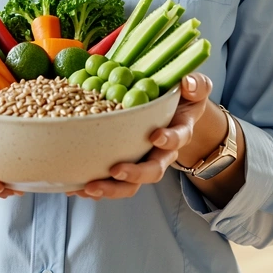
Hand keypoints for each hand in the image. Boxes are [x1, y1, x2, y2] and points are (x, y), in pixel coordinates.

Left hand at [70, 72, 213, 199]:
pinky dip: (95, 188)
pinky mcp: (125, 165)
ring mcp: (143, 162)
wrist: (176, 113)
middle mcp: (162, 153)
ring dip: (111, 188)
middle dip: (134, 173)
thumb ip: (196, 84)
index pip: (178, 139)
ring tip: (89, 187)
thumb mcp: (194, 87)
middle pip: (153, 171)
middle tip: (116, 170)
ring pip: (131, 184)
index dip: (169, 140)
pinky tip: (76, 188)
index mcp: (178, 132)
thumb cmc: (183, 98)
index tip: (156, 137)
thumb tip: (188, 83)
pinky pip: (112, 183)